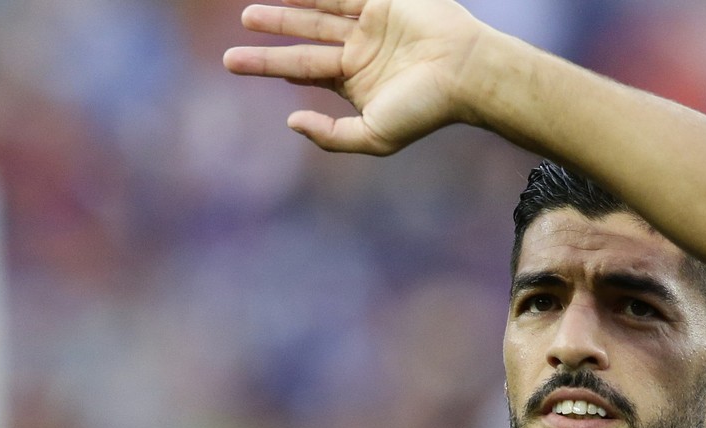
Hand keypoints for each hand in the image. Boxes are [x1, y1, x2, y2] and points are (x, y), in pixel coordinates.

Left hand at [223, 0, 486, 154]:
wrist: (467, 73)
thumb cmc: (424, 109)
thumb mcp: (372, 136)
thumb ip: (330, 135)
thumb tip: (291, 122)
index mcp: (355, 81)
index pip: (305, 68)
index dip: (273, 64)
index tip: (239, 60)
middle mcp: (360, 51)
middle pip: (305, 38)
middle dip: (272, 32)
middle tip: (242, 23)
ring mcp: (371, 24)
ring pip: (318, 12)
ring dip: (287, 8)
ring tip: (250, 9)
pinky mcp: (384, 1)